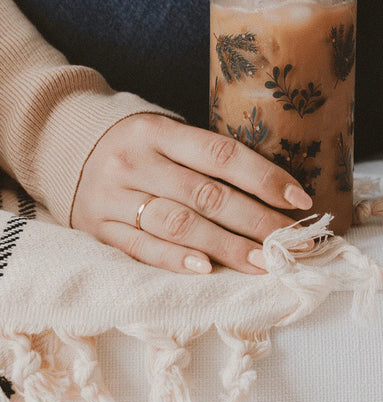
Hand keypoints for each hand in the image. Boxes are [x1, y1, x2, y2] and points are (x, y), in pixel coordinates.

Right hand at [71, 114, 311, 274]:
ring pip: (179, 225)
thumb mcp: (166, 131)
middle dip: (257, 222)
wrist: (63, 143)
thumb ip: (205, 155)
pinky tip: (209, 269)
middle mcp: (136, 162)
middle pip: (207, 196)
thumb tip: (272, 187)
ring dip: (227, 247)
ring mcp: (114, 197)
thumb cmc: (136, 141)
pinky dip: (177, 260)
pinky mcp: (98, 228)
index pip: (221, 155)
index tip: (299, 200)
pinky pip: (142, 248)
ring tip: (265, 262)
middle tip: (292, 242)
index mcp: (159, 131)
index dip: (264, 177)